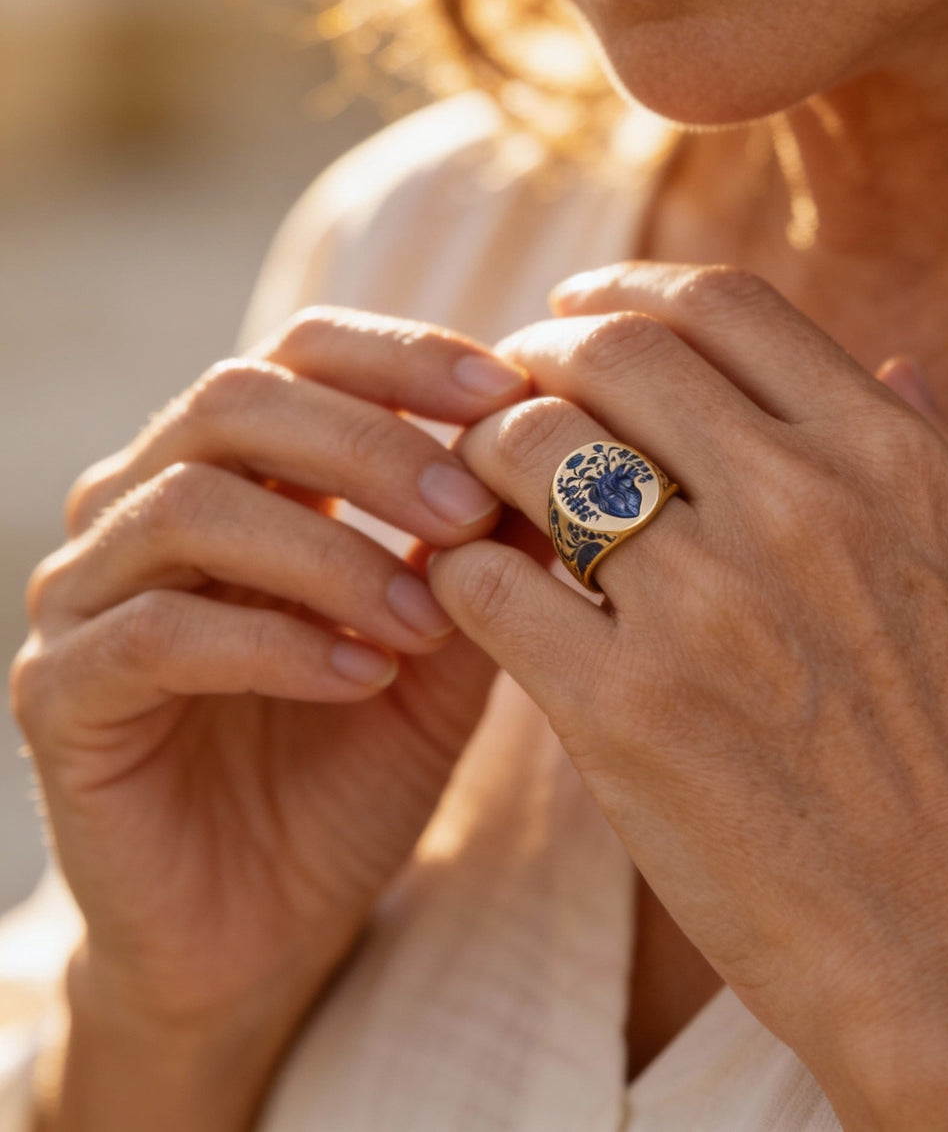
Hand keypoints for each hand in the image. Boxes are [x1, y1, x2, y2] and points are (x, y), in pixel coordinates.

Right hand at [10, 306, 529, 1070]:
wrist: (266, 927)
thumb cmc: (353, 766)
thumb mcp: (441, 645)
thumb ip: (481, 551)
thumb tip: (556, 442)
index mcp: (236, 470)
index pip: (300, 352)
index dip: (403, 354)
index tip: (510, 391)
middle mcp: (143, 503)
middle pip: (235, 399)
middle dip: (370, 443)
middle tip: (470, 509)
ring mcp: (87, 593)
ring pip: (188, 505)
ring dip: (328, 551)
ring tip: (424, 616)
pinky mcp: (58, 693)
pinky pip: (153, 634)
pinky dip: (272, 643)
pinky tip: (360, 678)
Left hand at [427, 262, 947, 1128]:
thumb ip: (930, 450)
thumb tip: (890, 360)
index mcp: (884, 461)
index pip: (718, 306)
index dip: (624, 291)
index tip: (576, 313)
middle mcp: (798, 507)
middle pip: (610, 354)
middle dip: (536, 353)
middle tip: (506, 390)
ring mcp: (706, 605)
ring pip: (531, 449)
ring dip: (481, 449)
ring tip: (474, 481)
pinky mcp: (624, 709)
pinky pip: (491, 580)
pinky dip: (460, 562)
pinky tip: (469, 580)